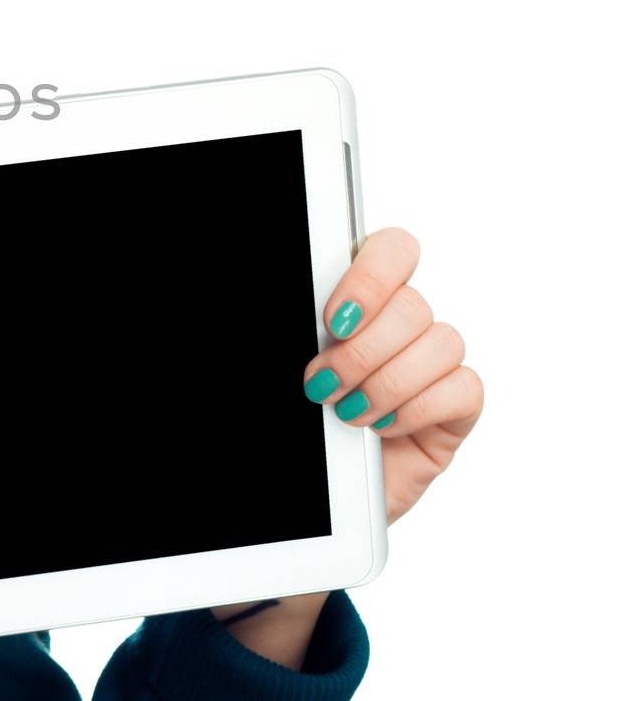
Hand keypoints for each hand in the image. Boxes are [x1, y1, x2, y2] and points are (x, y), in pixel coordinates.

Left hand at [301, 226, 484, 524]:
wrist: (313, 501)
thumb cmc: (299, 427)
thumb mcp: (289, 371)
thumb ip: (302, 333)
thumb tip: (310, 320)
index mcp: (361, 299)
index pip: (393, 250)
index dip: (371, 277)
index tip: (335, 319)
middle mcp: (402, 326)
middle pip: (412, 304)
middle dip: (363, 351)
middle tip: (324, 383)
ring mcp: (433, 366)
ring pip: (441, 341)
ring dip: (388, 382)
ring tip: (349, 414)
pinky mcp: (455, 409)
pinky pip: (463, 388)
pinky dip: (419, 408)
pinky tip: (384, 427)